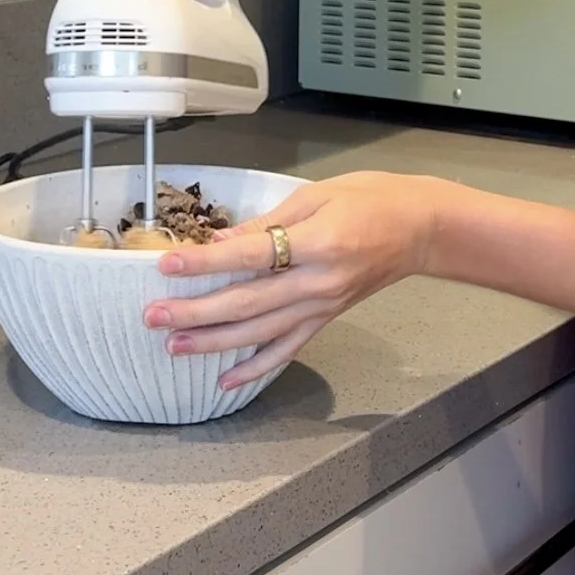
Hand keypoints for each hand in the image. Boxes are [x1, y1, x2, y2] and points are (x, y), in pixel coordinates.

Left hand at [143, 172, 446, 389]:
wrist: (421, 229)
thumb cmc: (371, 198)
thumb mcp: (317, 195)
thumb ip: (268, 221)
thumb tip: (222, 241)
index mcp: (316, 243)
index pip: (250, 255)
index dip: (207, 262)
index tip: (167, 264)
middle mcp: (317, 283)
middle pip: (248, 302)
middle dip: (196, 311)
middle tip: (153, 315)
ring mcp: (322, 307)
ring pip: (260, 332)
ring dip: (214, 342)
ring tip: (173, 345)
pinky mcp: (327, 319)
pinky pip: (287, 349)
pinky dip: (256, 368)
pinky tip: (225, 379)